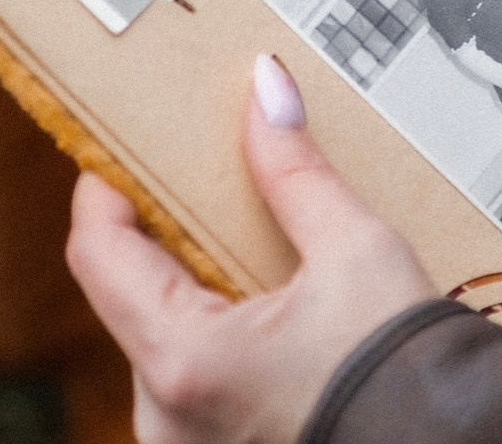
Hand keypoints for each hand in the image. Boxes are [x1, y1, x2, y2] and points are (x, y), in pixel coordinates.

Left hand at [67, 56, 434, 443]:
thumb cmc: (404, 374)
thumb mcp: (354, 251)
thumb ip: (294, 170)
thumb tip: (266, 92)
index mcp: (183, 360)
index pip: (96, 251)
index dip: (104, 186)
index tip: (124, 146)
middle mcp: (166, 413)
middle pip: (128, 290)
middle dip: (164, 231)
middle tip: (202, 178)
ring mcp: (185, 439)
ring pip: (159, 332)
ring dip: (192, 280)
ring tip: (245, 236)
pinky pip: (188, 371)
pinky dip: (213, 327)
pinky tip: (264, 299)